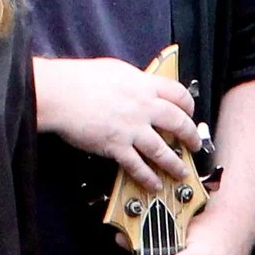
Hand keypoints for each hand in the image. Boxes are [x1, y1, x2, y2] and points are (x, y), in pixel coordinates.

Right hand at [34, 55, 201, 184]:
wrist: (60, 93)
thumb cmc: (80, 78)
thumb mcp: (115, 70)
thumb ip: (134, 81)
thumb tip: (142, 86)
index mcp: (144, 85)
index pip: (178, 94)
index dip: (188, 106)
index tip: (190, 114)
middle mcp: (143, 107)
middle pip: (178, 123)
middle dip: (190, 137)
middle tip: (194, 146)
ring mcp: (132, 128)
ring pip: (162, 150)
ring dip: (174, 164)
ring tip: (181, 172)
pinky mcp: (117, 146)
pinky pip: (138, 166)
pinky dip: (148, 177)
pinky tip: (154, 184)